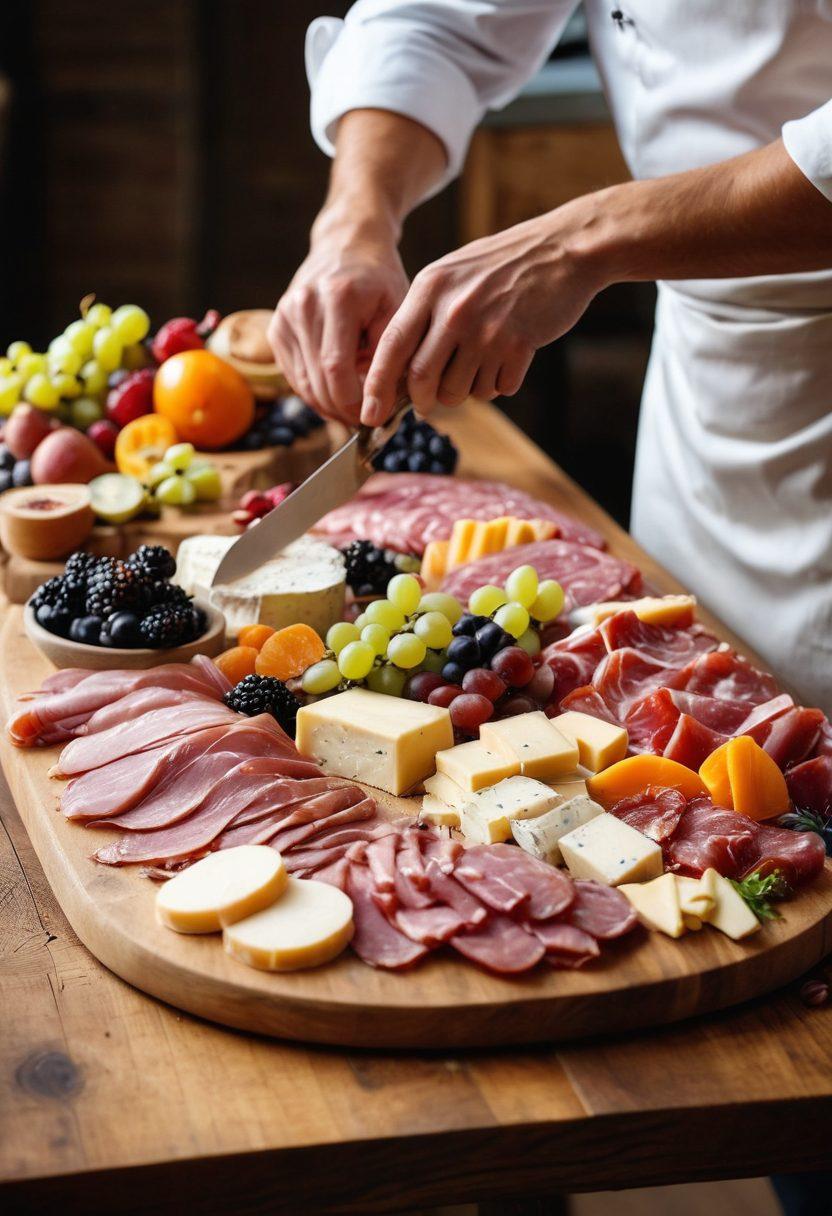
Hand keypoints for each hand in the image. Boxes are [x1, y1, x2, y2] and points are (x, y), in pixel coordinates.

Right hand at [269, 211, 408, 424]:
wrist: (346, 245)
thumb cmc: (379, 280)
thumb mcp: (397, 309)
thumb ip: (389, 355)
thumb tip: (379, 403)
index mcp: (336, 297)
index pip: (336, 367)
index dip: (353, 401)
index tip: (374, 417)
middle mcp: (303, 306)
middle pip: (317, 380)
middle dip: (342, 410)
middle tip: (367, 422)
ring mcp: (284, 317)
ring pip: (303, 384)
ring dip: (329, 406)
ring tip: (354, 412)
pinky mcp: (276, 329)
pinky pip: (294, 376)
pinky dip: (315, 393)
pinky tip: (336, 396)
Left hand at [360, 201, 607, 424]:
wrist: (563, 250)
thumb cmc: (503, 265)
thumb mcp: (452, 274)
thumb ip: (424, 313)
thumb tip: (398, 369)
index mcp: (430, 288)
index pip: (392, 346)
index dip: (377, 386)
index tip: (370, 414)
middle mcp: (454, 310)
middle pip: (422, 380)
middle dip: (423, 401)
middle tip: (431, 401)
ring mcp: (487, 329)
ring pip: (459, 391)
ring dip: (466, 392)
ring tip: (480, 366)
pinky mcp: (518, 346)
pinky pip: (496, 389)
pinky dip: (499, 384)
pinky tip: (508, 359)